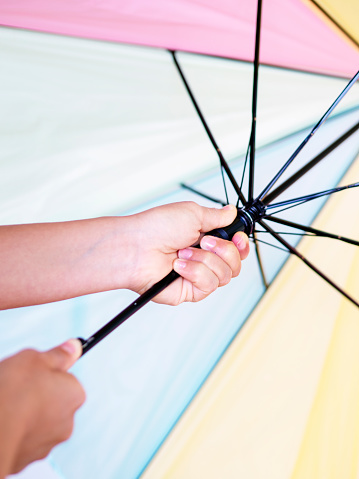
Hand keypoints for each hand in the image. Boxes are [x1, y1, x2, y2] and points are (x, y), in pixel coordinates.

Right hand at [0, 339, 84, 476]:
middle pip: (53, 401)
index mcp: (74, 395)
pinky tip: (3, 419)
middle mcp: (67, 422)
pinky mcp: (26, 458)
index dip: (47, 373)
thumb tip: (75, 347)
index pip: (67, 379)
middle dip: (38, 395)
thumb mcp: (36, 358)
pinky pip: (22, 438)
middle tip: (17, 387)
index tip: (33, 372)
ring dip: (25, 414)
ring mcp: (47, 443)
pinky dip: (13, 430)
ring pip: (38, 421)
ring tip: (6, 403)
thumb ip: (58, 354)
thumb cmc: (13, 391)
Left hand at [125, 202, 249, 304]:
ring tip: (183, 253)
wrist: (136, 247)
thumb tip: (231, 212)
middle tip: (205, 242)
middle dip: (224, 251)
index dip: (242, 245)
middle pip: (236, 264)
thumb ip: (216, 216)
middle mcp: (203, 258)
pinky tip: (178, 266)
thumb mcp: (193, 213)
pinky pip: (209, 285)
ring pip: (225, 275)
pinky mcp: (190, 291)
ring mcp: (197, 275)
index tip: (238, 237)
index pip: (236, 248)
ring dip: (205, 260)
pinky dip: (195, 272)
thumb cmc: (157, 228)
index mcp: (205, 239)